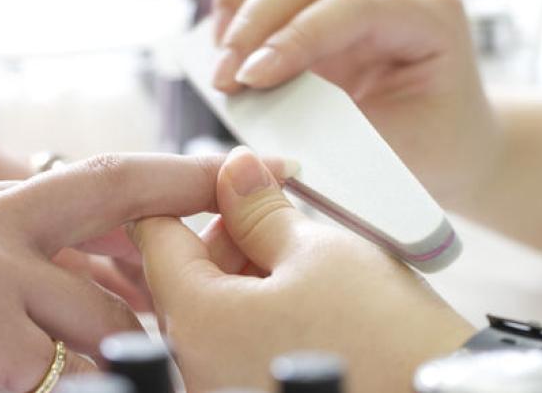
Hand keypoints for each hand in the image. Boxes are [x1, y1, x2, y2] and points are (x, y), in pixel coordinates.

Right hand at [0, 153, 292, 390]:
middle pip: (121, 248)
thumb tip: (72, 245)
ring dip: (129, 346)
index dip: (176, 176)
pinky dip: (68, 380)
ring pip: (104, 322)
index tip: (232, 173)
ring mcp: (0, 291)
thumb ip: (6, 234)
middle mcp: (4, 236)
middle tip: (241, 259)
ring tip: (165, 359)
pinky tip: (57, 379)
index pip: (107, 181)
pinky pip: (58, 373)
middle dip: (184, 253)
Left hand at [133, 148, 473, 391]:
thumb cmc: (385, 336)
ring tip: (306, 258)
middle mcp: (194, 364)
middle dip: (228, 235)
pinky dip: (261, 310)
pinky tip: (309, 296)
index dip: (192, 193)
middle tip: (283, 214)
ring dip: (248, 271)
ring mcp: (220, 385)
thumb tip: (233, 170)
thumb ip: (259, 207)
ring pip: (213, 308)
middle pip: (184, 275)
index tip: (234, 180)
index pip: (156, 236)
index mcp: (196, 320)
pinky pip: (237, 342)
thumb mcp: (319, 249)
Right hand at [212, 0, 498, 203]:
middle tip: (223, 77)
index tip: (250, 78)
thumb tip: (266, 122)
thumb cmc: (426, 145)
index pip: (351, 6)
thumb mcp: (391, 152)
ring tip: (221, 48)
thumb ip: (333, 133)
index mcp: (429, 17)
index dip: (292, 36)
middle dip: (254, 21)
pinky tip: (225, 17)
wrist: (446, 134)